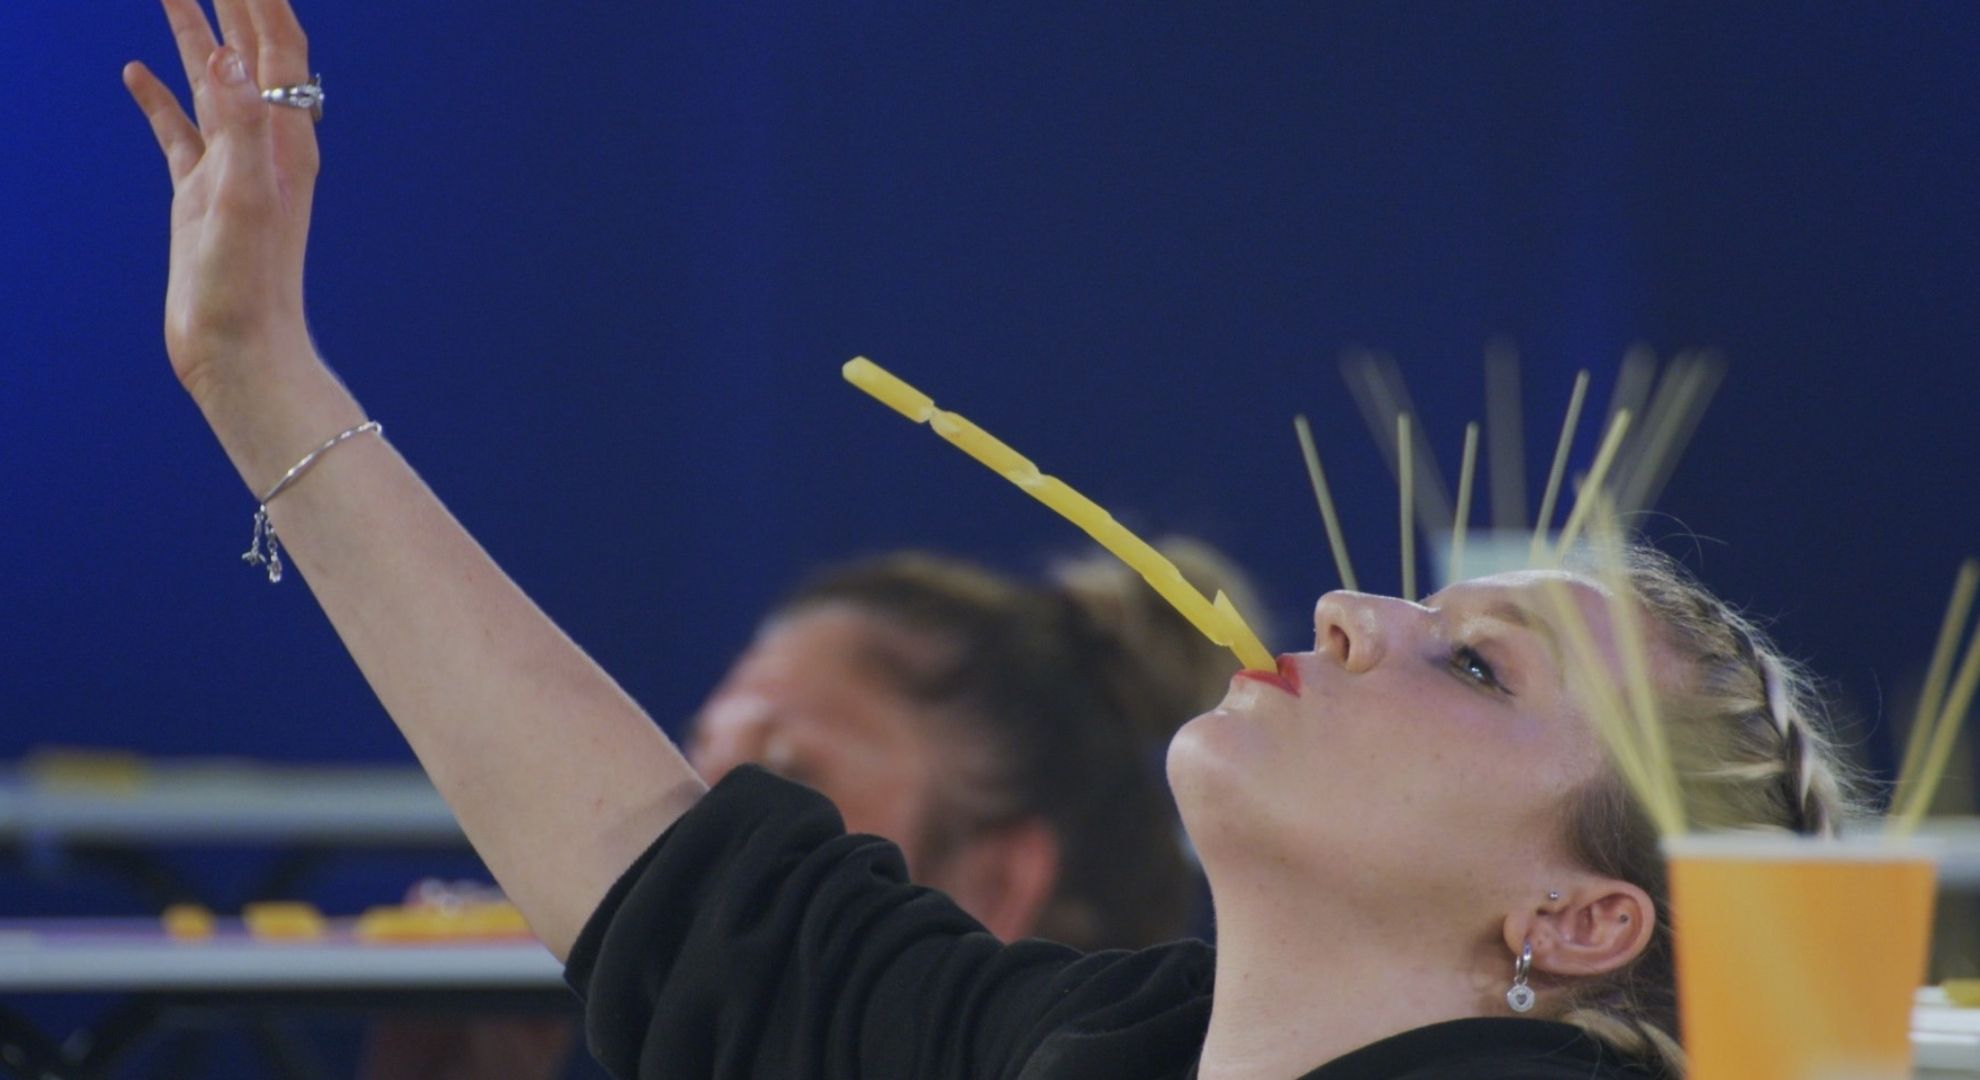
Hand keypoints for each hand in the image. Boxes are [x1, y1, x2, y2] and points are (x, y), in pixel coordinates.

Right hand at [124, 0, 320, 403]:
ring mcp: (229, 166)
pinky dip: (159, 96)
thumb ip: (237, 126)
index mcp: (284, 138)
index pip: (277, 46)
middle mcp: (263, 144)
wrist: (238, 351)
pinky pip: (178, 129)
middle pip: (249, 51)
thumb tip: (231, 59)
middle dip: (232, 1)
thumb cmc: (249, 286)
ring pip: (211, 82)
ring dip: (194, 32)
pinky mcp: (198, 193)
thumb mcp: (243, 197)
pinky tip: (134, 70)